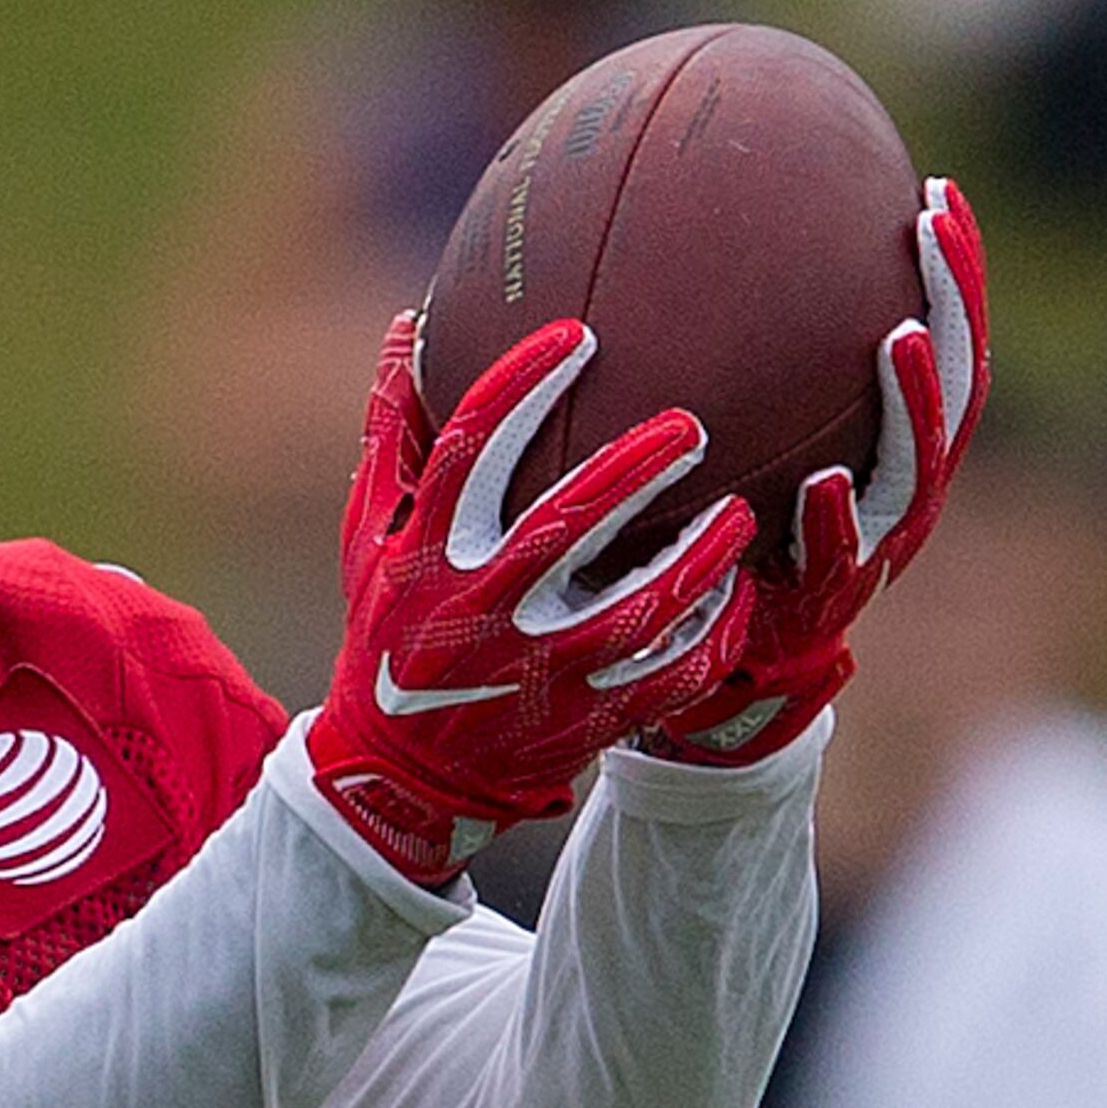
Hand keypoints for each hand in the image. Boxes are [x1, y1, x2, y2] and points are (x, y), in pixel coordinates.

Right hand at [303, 313, 756, 881]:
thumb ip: (392, 437)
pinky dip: (707, 639)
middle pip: (565, 524)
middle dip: (634, 469)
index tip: (578, 338)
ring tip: (738, 518)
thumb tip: (406, 324)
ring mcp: (534, 674)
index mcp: (428, 555)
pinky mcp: (577, 725)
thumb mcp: (368, 544)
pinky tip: (737, 597)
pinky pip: (662, 679)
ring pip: (634, 609)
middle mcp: (481, 610)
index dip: (523, 388)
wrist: (395, 783)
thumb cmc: (387, 639)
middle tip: (689, 427)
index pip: (471, 454)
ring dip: (696, 560)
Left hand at [644, 181, 989, 765]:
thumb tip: (659, 255)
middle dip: (953, 304)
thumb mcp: (725, 446)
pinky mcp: (828, 608)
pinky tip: (824, 487)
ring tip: (899, 339)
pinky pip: (839, 562)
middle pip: (956, 384)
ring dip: (913, 401)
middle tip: (933, 232)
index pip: (941, 341)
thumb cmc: (722, 539)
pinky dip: (836, 524)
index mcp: (887, 442)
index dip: (953, 272)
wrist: (720, 667)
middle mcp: (897, 488)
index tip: (939, 191)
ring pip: (917, 469)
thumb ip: (724, 372)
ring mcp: (872, 549)